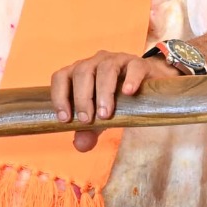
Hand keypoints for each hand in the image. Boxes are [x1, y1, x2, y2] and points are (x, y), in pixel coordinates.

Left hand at [50, 49, 170, 151]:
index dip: (59, 96)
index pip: (61, 77)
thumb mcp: (100, 117)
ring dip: (103, 92)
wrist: (147, 90)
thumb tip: (80, 145)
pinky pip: (134, 67)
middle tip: (87, 120)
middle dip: (82, 98)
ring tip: (105, 114)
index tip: (65, 119)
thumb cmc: (117, 101)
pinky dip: (130, 79)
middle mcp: (95, 62)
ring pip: (106, 68)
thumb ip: (89, 130)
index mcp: (80, 73)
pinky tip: (128, 93)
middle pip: (83, 72)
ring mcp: (117, 60)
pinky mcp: (138, 63)